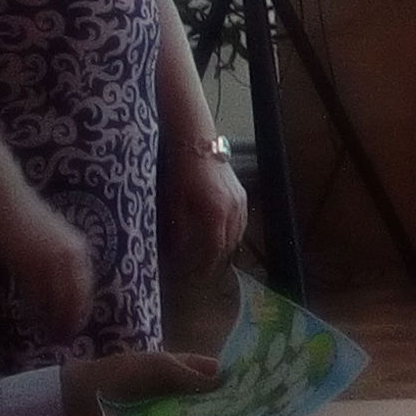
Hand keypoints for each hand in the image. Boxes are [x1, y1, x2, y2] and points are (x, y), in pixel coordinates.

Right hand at [0, 186, 94, 342]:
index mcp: (78, 250)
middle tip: (64, 339)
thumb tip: (59, 287)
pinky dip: (35, 308)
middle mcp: (69, 256)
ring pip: (55, 298)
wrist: (3, 196)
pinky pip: (34, 291)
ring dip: (53, 319)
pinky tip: (33, 319)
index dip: (80, 309)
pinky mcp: (26, 261)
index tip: (77, 326)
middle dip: (70, 320)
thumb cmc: (24, 217)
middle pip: (74, 297)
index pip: (84, 288)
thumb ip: (59, 261)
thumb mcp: (51, 239)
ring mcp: (48, 259)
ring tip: (50, 336)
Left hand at [62, 350, 222, 411]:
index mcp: (175, 362)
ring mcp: (161, 401)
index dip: (229, 378)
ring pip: (191, 408)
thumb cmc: (116, 374)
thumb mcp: (154, 368)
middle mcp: (172, 381)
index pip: (211, 369)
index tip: (248, 393)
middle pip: (203, 390)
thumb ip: (185, 373)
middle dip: (219, 401)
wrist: (77, 396)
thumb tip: (221, 382)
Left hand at [164, 141, 248, 273]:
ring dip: (226, 246)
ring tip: (214, 255)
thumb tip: (176, 251)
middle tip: (204, 269)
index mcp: (215, 215)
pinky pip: (241, 221)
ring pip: (237, 234)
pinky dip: (232, 232)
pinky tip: (223, 233)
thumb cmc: (181, 170)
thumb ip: (177, 228)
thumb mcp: (173, 201)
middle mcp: (233, 211)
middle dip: (217, 259)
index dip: (206, 264)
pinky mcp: (241, 194)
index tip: (197, 274)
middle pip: (229, 244)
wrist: (197, 142)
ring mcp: (240, 202)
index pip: (214, 249)